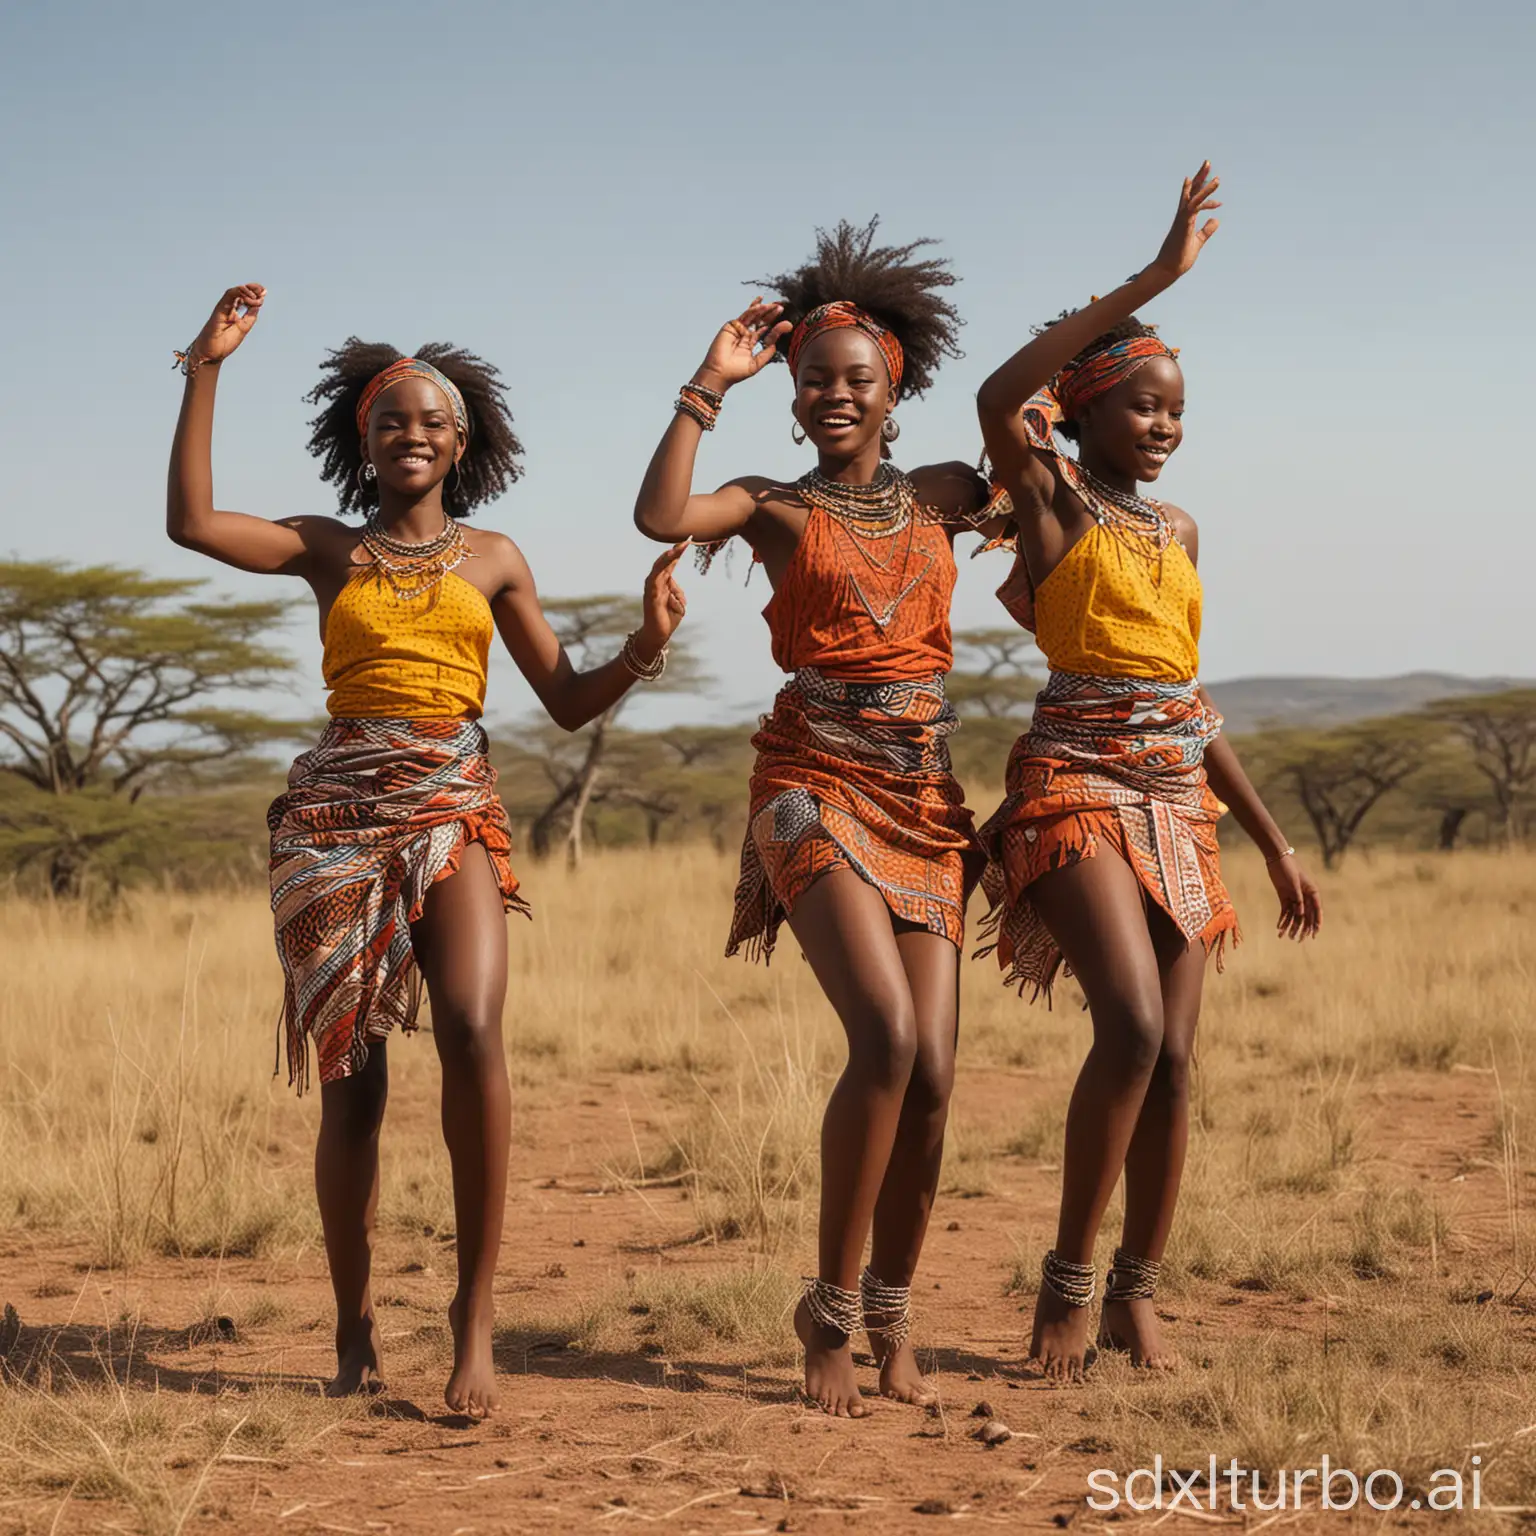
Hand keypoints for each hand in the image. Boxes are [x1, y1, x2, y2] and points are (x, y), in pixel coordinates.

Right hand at [188, 283, 265, 365]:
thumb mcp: (243, 327)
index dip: (254, 293)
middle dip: (253, 288)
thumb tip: (259, 303)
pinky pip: (228, 296)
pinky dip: (239, 293)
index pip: (244, 297)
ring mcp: (223, 307)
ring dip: (247, 290)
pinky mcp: (219, 309)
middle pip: (240, 291)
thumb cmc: (225, 342)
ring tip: (256, 296)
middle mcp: (228, 307)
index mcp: (234, 311)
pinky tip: (249, 297)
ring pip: (234, 291)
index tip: (264, 292)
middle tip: (263, 291)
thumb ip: (250, 316)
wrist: (212, 352)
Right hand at [635, 539, 689, 658]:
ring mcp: (652, 588)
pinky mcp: (651, 596)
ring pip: (659, 568)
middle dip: (675, 551)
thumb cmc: (667, 618)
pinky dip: (661, 570)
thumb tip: (674, 584)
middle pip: (665, 562)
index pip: (670, 563)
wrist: (658, 635)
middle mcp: (655, 582)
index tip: (688, 540)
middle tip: (686, 540)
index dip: (678, 552)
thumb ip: (678, 591)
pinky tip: (667, 563)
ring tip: (678, 549)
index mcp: (662, 582)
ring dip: (668, 558)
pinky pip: (655, 580)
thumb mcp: (679, 602)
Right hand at [695, 299, 791, 390]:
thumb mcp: (756, 364)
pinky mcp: (732, 326)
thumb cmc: (735, 372)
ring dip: (763, 310)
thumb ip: (767, 353)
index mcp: (750, 344)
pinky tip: (761, 306)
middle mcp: (745, 335)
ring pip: (753, 316)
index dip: (776, 328)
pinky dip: (752, 310)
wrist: (720, 373)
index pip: (765, 332)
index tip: (787, 324)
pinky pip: (744, 316)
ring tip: (774, 306)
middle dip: (770, 314)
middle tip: (781, 308)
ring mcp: (738, 330)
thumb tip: (776, 343)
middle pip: (760, 321)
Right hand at [1149, 163, 1220, 281]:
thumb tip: (1216, 220)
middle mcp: (1182, 216)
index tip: (1215, 183)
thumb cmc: (1179, 259)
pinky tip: (1215, 194)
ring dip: (1204, 185)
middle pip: (1191, 191)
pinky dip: (1204, 198)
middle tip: (1207, 162)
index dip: (1202, 189)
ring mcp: (1182, 219)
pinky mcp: (1184, 224)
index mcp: (1185, 220)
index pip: (1193, 199)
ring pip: (1193, 197)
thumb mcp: (1198, 242)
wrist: (1168, 270)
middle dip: (1200, 177)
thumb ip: (1206, 230)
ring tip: (1216, 176)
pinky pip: (1195, 206)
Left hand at [1268, 853, 1321, 941]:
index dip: (1316, 923)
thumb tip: (1301, 914)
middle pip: (1306, 915)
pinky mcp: (1285, 896)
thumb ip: (1298, 898)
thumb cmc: (1289, 868)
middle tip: (1298, 940)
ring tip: (1286, 937)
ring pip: (1295, 915)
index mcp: (1313, 892)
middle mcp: (1305, 896)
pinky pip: (1285, 911)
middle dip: (1302, 929)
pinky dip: (1283, 919)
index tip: (1314, 934)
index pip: (1316, 911)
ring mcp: (1295, 897)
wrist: (1277, 858)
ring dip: (1291, 926)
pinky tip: (1279, 927)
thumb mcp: (1294, 883)